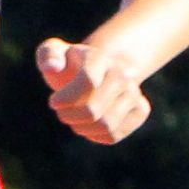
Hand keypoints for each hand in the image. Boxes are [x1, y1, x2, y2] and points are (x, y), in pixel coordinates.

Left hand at [35, 38, 150, 144]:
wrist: (97, 71)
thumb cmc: (69, 65)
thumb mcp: (52, 53)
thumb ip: (48, 54)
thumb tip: (53, 67)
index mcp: (100, 58)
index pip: (88, 82)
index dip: (66, 98)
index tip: (53, 102)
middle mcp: (122, 74)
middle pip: (93, 110)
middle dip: (70, 116)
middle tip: (62, 113)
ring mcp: (134, 92)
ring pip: (106, 125)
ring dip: (82, 127)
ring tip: (74, 119)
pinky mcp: (140, 110)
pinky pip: (114, 135)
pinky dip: (95, 136)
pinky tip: (89, 125)